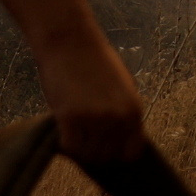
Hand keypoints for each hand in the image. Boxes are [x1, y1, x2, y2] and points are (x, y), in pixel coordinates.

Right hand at [37, 28, 150, 172]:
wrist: (70, 40)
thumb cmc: (92, 60)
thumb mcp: (121, 86)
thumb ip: (122, 113)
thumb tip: (118, 139)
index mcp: (134, 110)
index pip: (131, 152)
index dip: (116, 154)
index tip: (103, 148)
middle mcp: (118, 118)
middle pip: (107, 156)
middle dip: (93, 152)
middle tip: (81, 139)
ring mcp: (95, 119)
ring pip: (87, 154)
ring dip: (78, 148)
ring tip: (71, 132)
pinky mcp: (71, 118)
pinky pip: (69, 146)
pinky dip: (64, 143)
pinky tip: (61, 130)